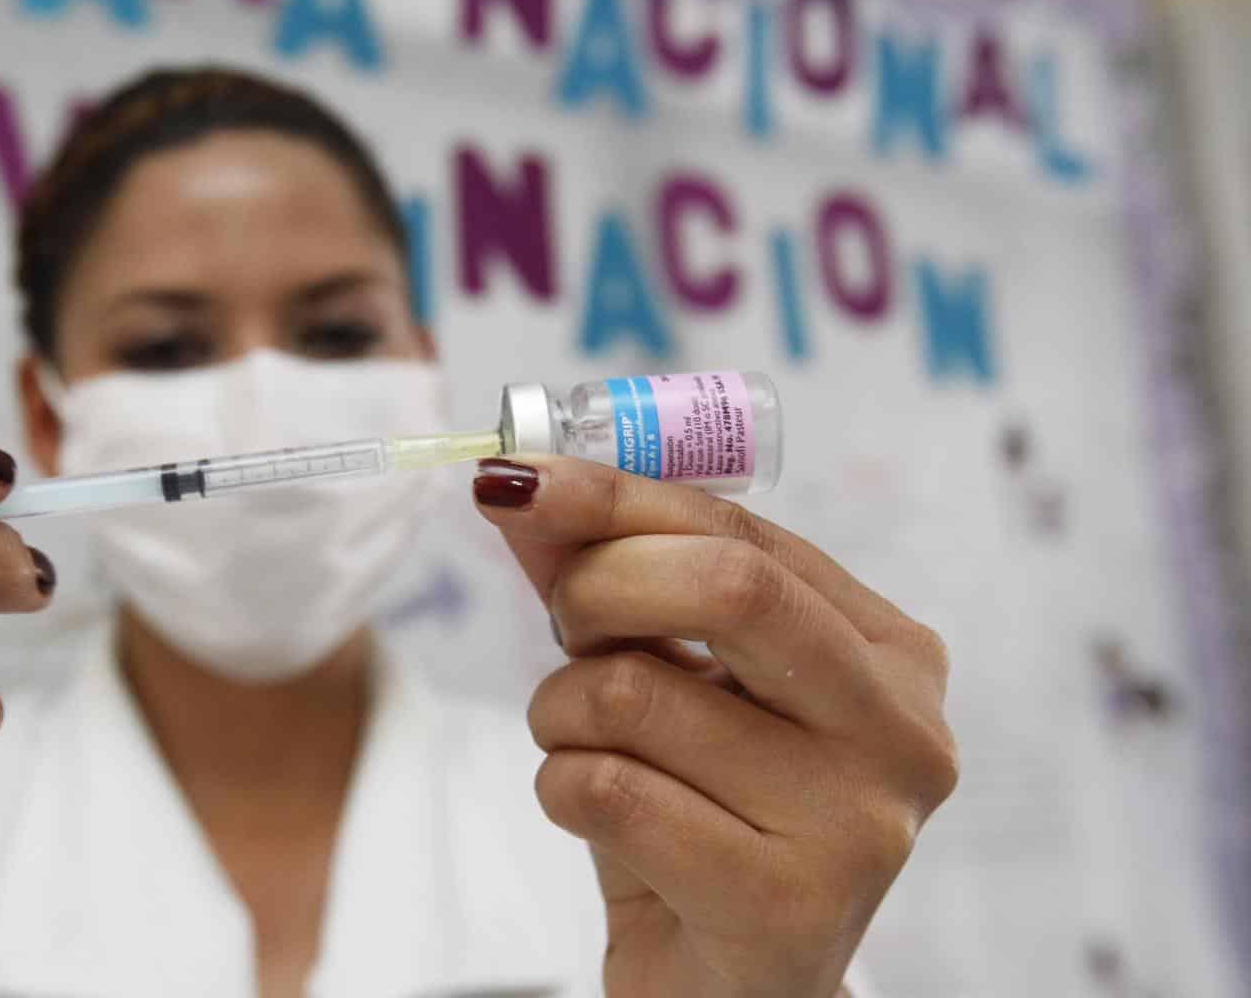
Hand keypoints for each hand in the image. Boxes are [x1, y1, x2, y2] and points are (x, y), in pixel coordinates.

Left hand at [473, 456, 956, 997]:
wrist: (723, 988)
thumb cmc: (694, 813)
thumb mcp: (660, 677)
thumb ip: (603, 574)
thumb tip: (520, 480)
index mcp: (890, 653)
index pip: (743, 531)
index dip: (617, 493)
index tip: (516, 474)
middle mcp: (903, 732)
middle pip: (727, 586)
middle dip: (598, 587)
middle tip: (563, 633)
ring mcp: (862, 827)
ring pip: (636, 695)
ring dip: (561, 713)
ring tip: (587, 751)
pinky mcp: (792, 911)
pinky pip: (610, 791)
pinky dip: (563, 789)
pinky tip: (602, 822)